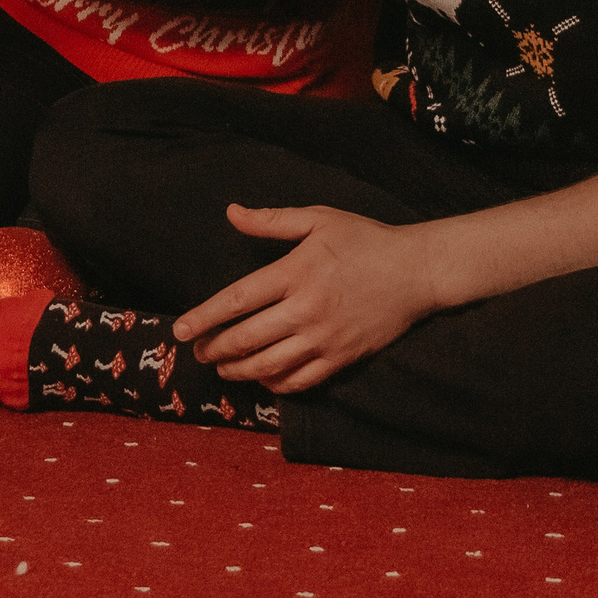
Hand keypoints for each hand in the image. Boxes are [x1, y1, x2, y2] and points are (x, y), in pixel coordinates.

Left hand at [174, 204, 440, 393]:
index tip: (180, 329)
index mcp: (296, 273)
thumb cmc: (365, 239)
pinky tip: (261, 378)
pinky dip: (275, 384)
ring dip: (238, 370)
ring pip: (269, 366)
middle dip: (215, 349)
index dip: (205, 317)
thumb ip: (271, 220)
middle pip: (247, 338)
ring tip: (222, 367)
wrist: (417, 272)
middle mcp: (306, 310)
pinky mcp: (342, 358)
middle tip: (199, 351)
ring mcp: (325, 339)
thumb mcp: (318, 218)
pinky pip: (300, 381)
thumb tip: (231, 212)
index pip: (238, 299)